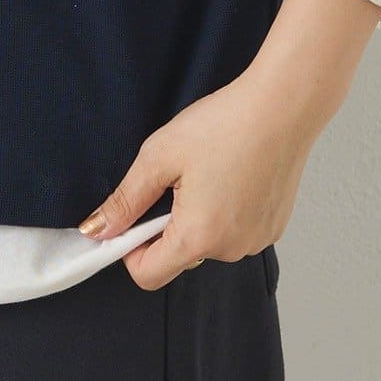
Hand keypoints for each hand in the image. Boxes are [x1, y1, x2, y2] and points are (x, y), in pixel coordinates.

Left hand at [77, 59, 336, 290]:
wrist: (284, 105)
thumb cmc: (225, 124)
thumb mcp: (160, 156)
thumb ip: (125, 200)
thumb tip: (96, 230)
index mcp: (199, 235)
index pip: (148, 275)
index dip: (130, 250)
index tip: (132, 218)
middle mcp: (232, 248)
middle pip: (178, 257)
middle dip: (167, 225)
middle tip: (177, 179)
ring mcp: (257, 240)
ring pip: (207, 243)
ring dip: (197, 218)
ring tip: (209, 172)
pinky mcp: (273, 228)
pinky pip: (234, 232)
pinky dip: (225, 212)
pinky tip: (232, 176)